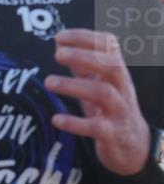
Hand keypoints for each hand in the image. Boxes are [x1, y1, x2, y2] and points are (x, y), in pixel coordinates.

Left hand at [45, 29, 151, 175]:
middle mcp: (122, 88)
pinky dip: (75, 123)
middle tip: (58, 54)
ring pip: (103, 93)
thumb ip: (83, 68)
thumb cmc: (111, 111)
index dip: (86, 38)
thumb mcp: (98, 86)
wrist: (133, 147)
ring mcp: (119, 111)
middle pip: (110, 65)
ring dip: (74, 86)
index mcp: (117, 74)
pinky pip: (96, 127)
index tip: (60, 36)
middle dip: (85, 56)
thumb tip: (61, 46)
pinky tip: (56, 119)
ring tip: (49, 82)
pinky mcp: (112, 134)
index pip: (109, 47)